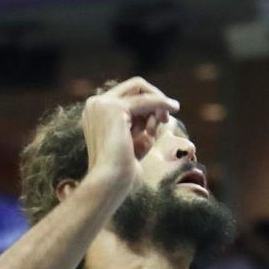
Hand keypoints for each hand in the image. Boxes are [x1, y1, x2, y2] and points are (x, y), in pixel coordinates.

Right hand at [81, 78, 178, 195]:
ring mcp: (102, 105)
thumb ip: (146, 122)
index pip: (129, 94)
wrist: (111, 182)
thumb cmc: (124, 168)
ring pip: (142, 91)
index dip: (149, 103)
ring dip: (157, 107)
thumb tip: (166, 108)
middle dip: (155, 98)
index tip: (160, 120)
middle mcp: (95, 104)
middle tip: (164, 119)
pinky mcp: (114, 109)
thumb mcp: (138, 139)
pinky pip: (148, 100)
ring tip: (156, 129)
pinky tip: (173, 108)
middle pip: (135, 86)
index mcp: (96, 112)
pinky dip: (162, 104)